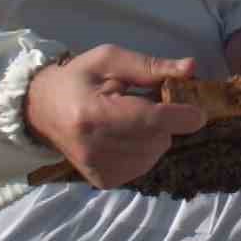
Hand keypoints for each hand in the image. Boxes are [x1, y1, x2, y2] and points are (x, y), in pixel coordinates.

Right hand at [24, 45, 206, 188]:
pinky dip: (144, 150)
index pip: (149, 120)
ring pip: (154, 155)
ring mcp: (97, 168)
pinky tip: (126, 136)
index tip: (199, 112)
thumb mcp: (111, 60)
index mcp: (93, 113)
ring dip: (155, 136)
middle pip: (157, 139)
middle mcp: (93, 147)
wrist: (41, 108)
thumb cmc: (79, 78)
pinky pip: (143, 167)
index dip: (181, 117)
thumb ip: (151, 66)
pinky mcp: (103, 180)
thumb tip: (191, 68)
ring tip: (131, 118)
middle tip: (147, 103)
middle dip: (164, 121)